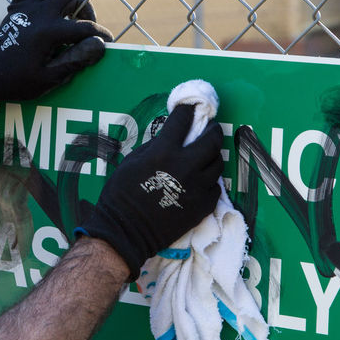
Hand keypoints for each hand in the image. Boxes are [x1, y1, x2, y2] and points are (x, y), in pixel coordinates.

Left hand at [0, 0, 110, 114]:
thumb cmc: (18, 81)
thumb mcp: (50, 77)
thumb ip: (76, 59)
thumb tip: (99, 44)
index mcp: (49, 32)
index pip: (85, 27)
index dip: (101, 35)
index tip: (108, 42)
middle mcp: (38, 12)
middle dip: (86, 8)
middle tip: (86, 25)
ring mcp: (26, 5)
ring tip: (71, 12)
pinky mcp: (16, 5)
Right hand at [76, 103, 223, 279]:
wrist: (126, 231)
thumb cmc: (121, 194)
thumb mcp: (132, 161)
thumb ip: (155, 146)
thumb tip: (171, 136)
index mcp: (164, 152)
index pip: (184, 121)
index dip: (189, 111)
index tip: (191, 109)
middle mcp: (186, 167)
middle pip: (212, 140)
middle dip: (213, 130)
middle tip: (210, 129)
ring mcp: (197, 187)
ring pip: (218, 163)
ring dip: (212, 157)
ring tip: (204, 157)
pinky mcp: (203, 206)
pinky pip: (215, 187)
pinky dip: (209, 182)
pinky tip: (200, 182)